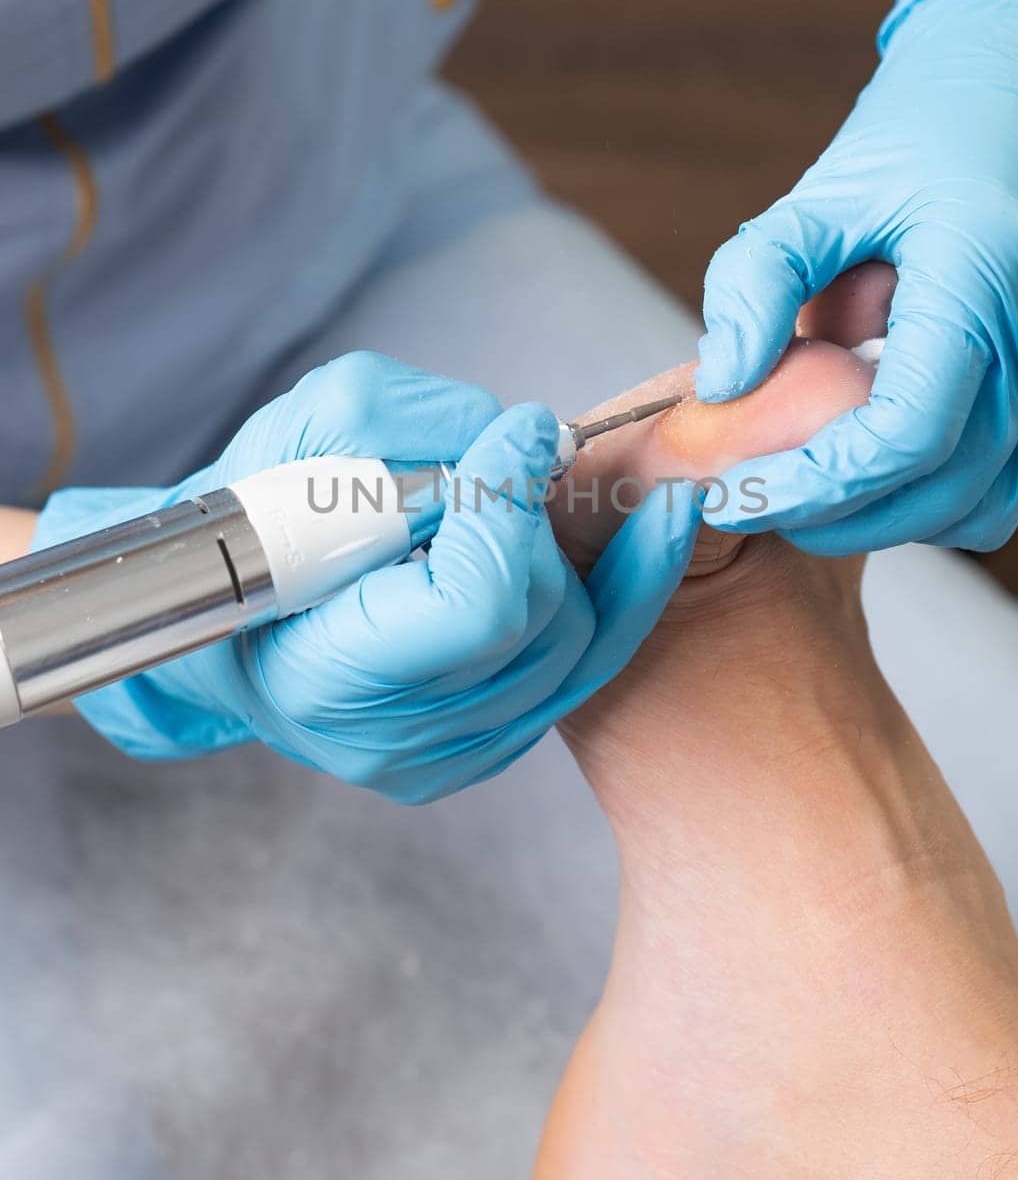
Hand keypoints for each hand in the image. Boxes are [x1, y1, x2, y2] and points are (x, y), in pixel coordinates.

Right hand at [33, 353, 699, 802]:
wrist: (230, 600)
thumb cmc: (251, 516)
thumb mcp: (299, 435)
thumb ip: (400, 421)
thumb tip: (516, 435)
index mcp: (320, 674)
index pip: (475, 603)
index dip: (507, 506)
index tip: (519, 432)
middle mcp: (386, 740)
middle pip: (537, 621)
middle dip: (542, 522)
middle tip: (530, 453)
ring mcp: (441, 758)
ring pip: (578, 646)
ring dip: (576, 554)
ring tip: (550, 489)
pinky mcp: (481, 751)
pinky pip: (584, 672)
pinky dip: (607, 597)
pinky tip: (624, 537)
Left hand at [697, 0, 1017, 553]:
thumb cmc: (930, 129)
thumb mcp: (826, 189)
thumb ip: (760, 281)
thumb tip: (719, 386)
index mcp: (981, 284)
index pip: (904, 434)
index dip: (812, 483)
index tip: (729, 493)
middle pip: (938, 491)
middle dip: (833, 515)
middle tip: (747, 497)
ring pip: (975, 507)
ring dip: (881, 514)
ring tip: (800, 479)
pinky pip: (996, 485)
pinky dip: (926, 495)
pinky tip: (861, 456)